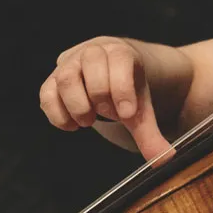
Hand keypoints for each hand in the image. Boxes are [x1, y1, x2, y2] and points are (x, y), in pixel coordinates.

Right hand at [39, 36, 171, 160]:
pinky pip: (47, 94)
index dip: (123, 88)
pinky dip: (58, 114)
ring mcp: (70, 64)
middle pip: (91, 63)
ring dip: (78, 105)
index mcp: (120, 52)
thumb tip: (165, 160)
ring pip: (66, 77)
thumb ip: (150, 134)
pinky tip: (72, 126)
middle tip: (108, 115)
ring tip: (89, 121)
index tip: (127, 115)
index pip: (120, 59)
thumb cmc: (127, 90)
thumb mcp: (141, 109)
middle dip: (101, 95)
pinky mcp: (53, 81)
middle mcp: (93, 52)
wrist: (109, 75)